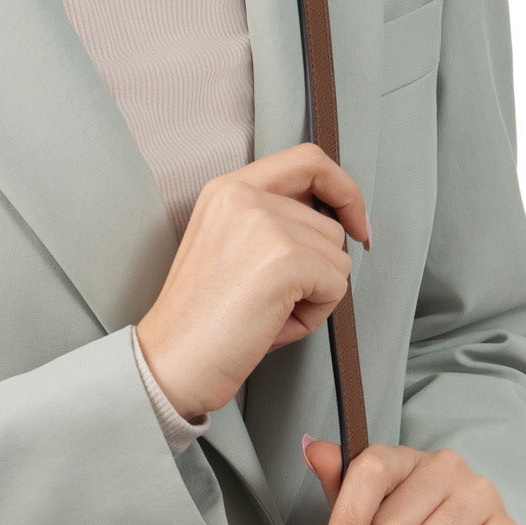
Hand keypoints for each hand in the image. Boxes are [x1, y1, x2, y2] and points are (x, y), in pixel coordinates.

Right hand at [135, 145, 371, 419]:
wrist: (169, 364)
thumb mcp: (231, 249)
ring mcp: (264, 225)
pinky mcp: (284, 260)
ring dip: (315, 296)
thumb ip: (274, 224)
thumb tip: (339, 227)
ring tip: (267, 315)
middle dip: (316, 273)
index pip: (308, 160)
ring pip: (338, 257)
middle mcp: (243, 196)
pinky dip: (315, 315)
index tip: (356, 224)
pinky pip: (336, 286)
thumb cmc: (201, 323)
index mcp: (227, 189)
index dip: (343, 190)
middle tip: (272, 303)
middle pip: (329, 226)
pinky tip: (273, 326)